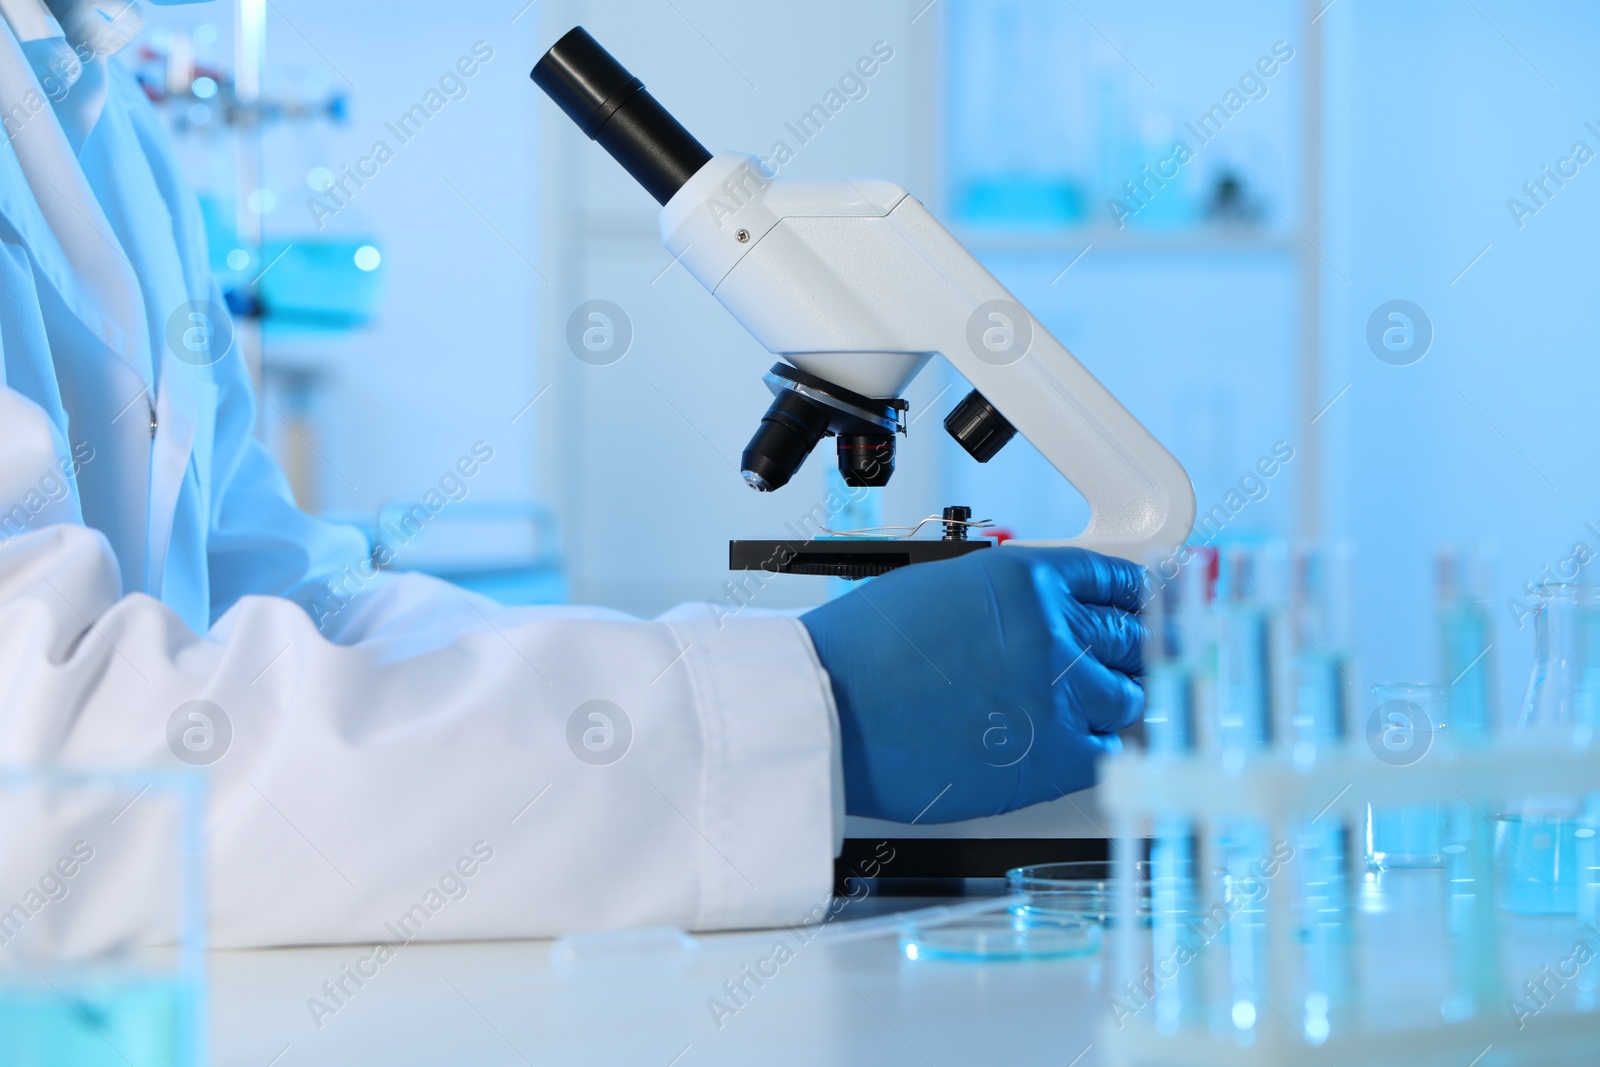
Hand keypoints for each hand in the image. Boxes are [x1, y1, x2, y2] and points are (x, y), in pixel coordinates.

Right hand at [800, 546, 1145, 823]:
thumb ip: (1006, 599)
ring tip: (1085, 707)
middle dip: (1126, 649)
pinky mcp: (1055, 756)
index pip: (1111, 580)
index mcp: (1028, 578)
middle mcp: (1055, 631)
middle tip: (1122, 659)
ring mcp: (1060, 695)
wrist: (829, 711)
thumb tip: (1038, 617)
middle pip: (1129, 637)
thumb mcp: (942, 586)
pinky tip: (1077, 743)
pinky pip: (1110, 750)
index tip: (1140, 606)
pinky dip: (1098, 747)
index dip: (1130, 597)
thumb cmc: (863, 652)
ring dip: (1112, 701)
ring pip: (1128, 696)